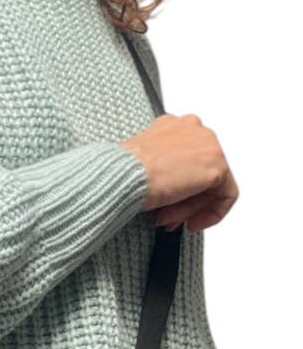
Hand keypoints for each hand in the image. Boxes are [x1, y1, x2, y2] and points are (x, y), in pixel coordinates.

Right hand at [120, 113, 238, 233]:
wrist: (125, 175)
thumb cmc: (123, 172)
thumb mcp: (141, 166)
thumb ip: (162, 171)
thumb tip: (171, 192)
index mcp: (172, 125)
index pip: (187, 159)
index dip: (178, 188)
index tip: (166, 205)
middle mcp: (193, 128)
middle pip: (201, 172)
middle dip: (185, 201)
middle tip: (170, 219)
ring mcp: (208, 144)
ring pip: (211, 185)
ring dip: (190, 209)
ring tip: (170, 221)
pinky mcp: (218, 165)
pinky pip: (225, 195)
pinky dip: (213, 213)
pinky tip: (192, 223)